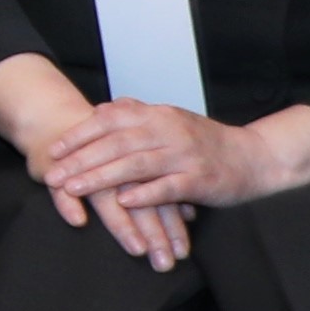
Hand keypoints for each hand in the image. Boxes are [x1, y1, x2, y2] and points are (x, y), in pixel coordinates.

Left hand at [0, 56, 309, 270]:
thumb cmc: (208, 143)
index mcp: (158, 115)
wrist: (256, 158)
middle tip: (53, 175)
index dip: (79, 135)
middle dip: (80, 159)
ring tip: (75, 188)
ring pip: (135, 164)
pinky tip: (122, 202)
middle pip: (116, 143)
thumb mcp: (171, 121)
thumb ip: (139, 115)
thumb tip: (104, 108)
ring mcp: (185, 155)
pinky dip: (143, 194)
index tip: (54, 149)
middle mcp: (169, 130)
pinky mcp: (200, 179)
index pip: (110, 120)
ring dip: (101, 177)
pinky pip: (167, 187)